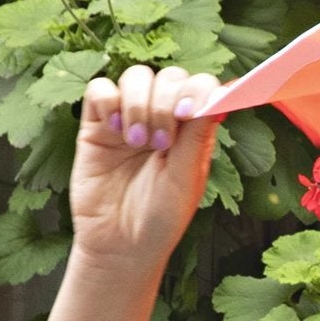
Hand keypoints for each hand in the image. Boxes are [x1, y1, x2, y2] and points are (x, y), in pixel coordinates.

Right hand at [68, 65, 223, 280]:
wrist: (120, 244)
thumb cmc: (160, 219)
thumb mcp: (185, 180)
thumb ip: (198, 136)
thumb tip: (222, 97)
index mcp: (192, 133)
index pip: (200, 88)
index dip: (198, 89)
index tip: (190, 111)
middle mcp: (163, 120)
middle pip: (169, 76)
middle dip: (166, 100)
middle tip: (161, 142)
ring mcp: (129, 119)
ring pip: (135, 77)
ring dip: (139, 104)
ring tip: (138, 143)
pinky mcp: (97, 124)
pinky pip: (100, 89)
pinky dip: (109, 100)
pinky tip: (114, 129)